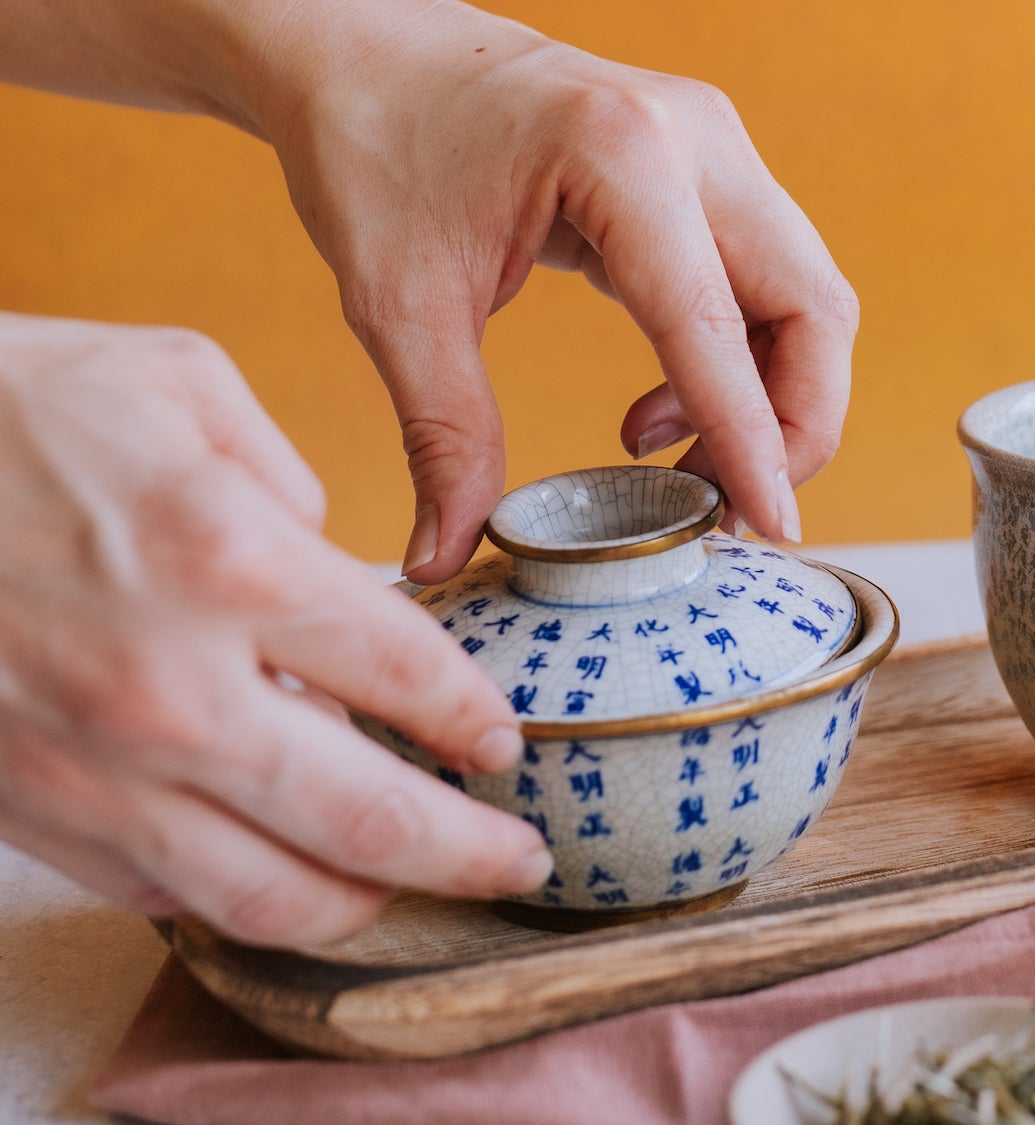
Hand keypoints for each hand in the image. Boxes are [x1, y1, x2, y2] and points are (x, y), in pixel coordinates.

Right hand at [0, 313, 549, 946]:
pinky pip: (166, 894)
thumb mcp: (174, 381)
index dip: (479, 724)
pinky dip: (239, 898)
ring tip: (416, 889)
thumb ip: (287, 475)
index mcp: (230, 561)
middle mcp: (175, 688)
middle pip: (371, 821)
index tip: (505, 744)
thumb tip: (338, 560)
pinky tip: (281, 872)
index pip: (412, 678)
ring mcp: (99, 769)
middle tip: (518, 861)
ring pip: (272, 895)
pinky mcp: (35, 812)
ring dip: (367, 905)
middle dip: (469, 853)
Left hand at [256, 1, 858, 581]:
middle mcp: (695, 140)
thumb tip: (443, 554)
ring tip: (676, 464)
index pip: (716, 325)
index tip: (773, 526)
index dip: (754, 439)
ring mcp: (714, 147)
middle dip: (794, 424)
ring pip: (807, 296)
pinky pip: (767, 282)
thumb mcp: (398, 304)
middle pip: (814, 306)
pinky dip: (739, 362)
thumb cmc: (375, 145)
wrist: (363, 47)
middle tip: (725, 506)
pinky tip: (659, 410)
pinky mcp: (709, 168)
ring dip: (771, 398)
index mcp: (621, 156)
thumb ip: (442, 435)